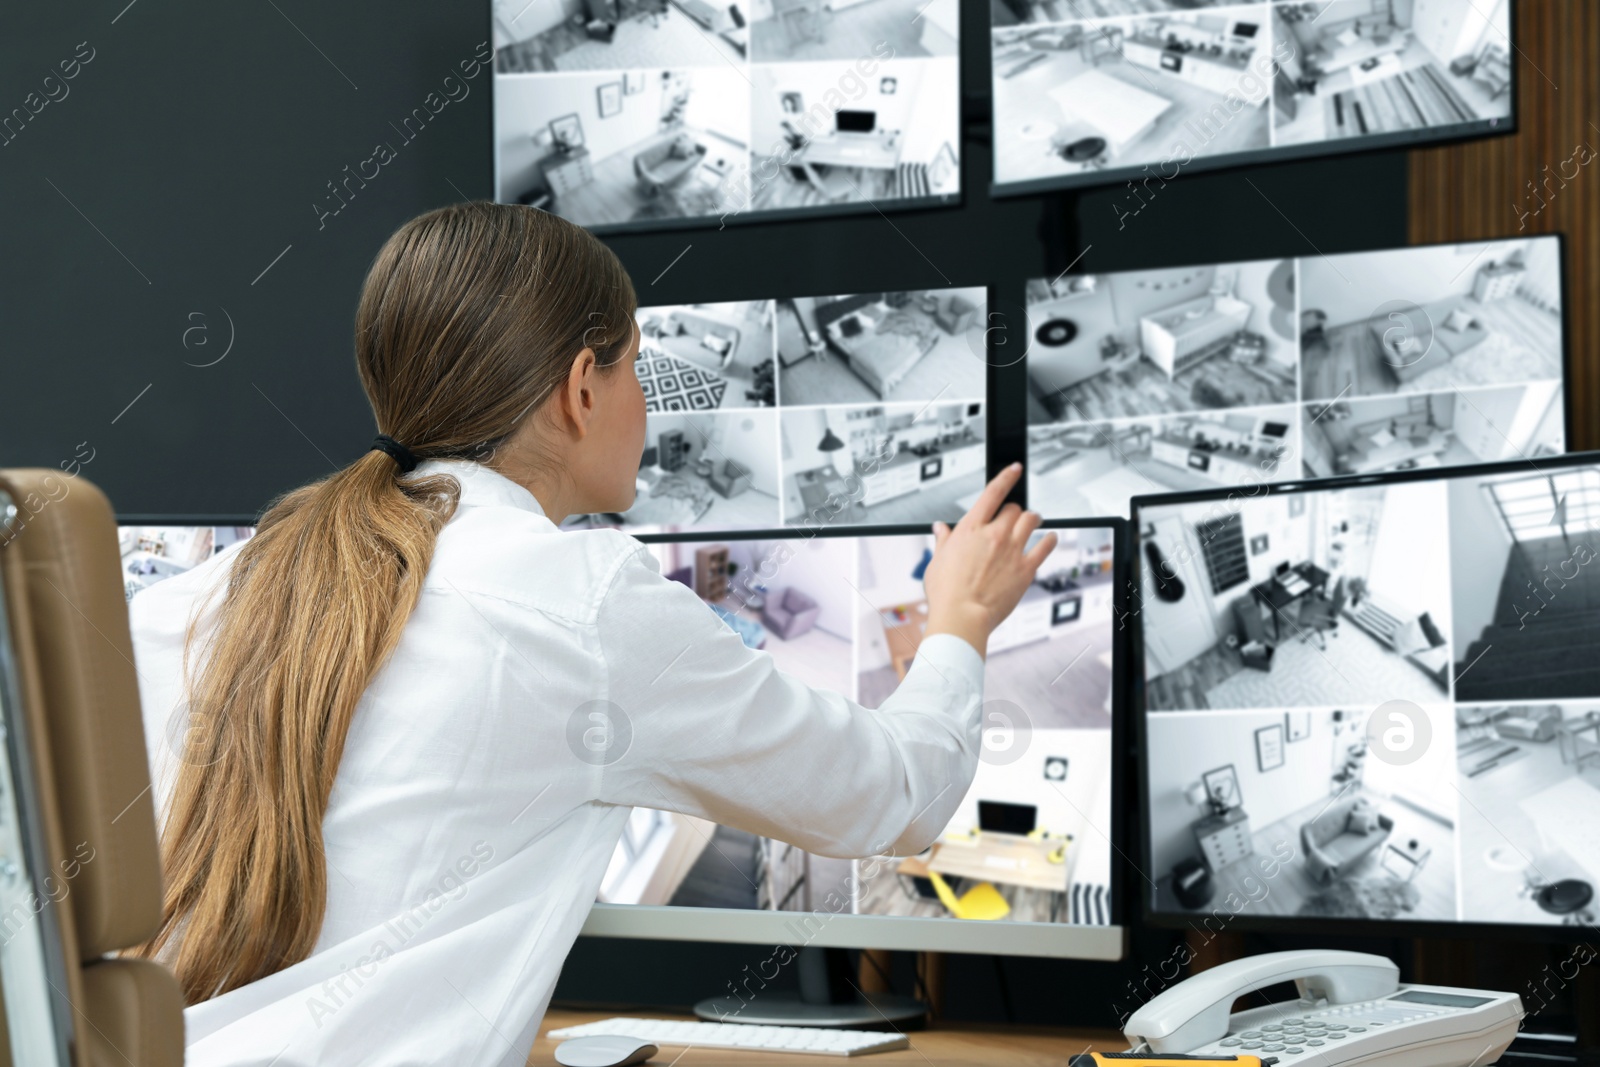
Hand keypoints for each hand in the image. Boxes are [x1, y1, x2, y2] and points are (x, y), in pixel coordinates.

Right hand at [922, 462, 1056, 657]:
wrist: (962, 616)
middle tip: (1012, 517)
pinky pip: (1045, 547)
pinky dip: (1049, 540)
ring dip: (1032, 519)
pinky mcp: (1026, 569)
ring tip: (1033, 522)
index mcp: (971, 529)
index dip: (1007, 477)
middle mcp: (995, 535)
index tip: (1015, 469)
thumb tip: (940, 528)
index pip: (993, 493)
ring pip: (1031, 521)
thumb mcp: (937, 561)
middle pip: (1014, 508)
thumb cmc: (947, 592)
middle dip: (1013, 510)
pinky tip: (1049, 538)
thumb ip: (943, 540)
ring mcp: (1013, 551)